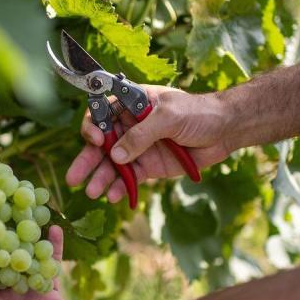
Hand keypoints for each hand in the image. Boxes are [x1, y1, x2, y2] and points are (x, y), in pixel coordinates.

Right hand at [66, 85, 231, 203]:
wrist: (225, 131)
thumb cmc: (198, 113)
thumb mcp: (169, 117)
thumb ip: (142, 134)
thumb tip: (116, 156)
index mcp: (131, 104)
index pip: (102, 113)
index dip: (93, 127)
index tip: (96, 141)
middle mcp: (130, 125)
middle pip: (101, 143)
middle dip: (87, 160)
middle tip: (74, 178)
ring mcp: (138, 148)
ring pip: (112, 164)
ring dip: (100, 178)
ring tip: (92, 193)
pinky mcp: (148, 167)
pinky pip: (128, 179)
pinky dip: (119, 188)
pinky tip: (112, 196)